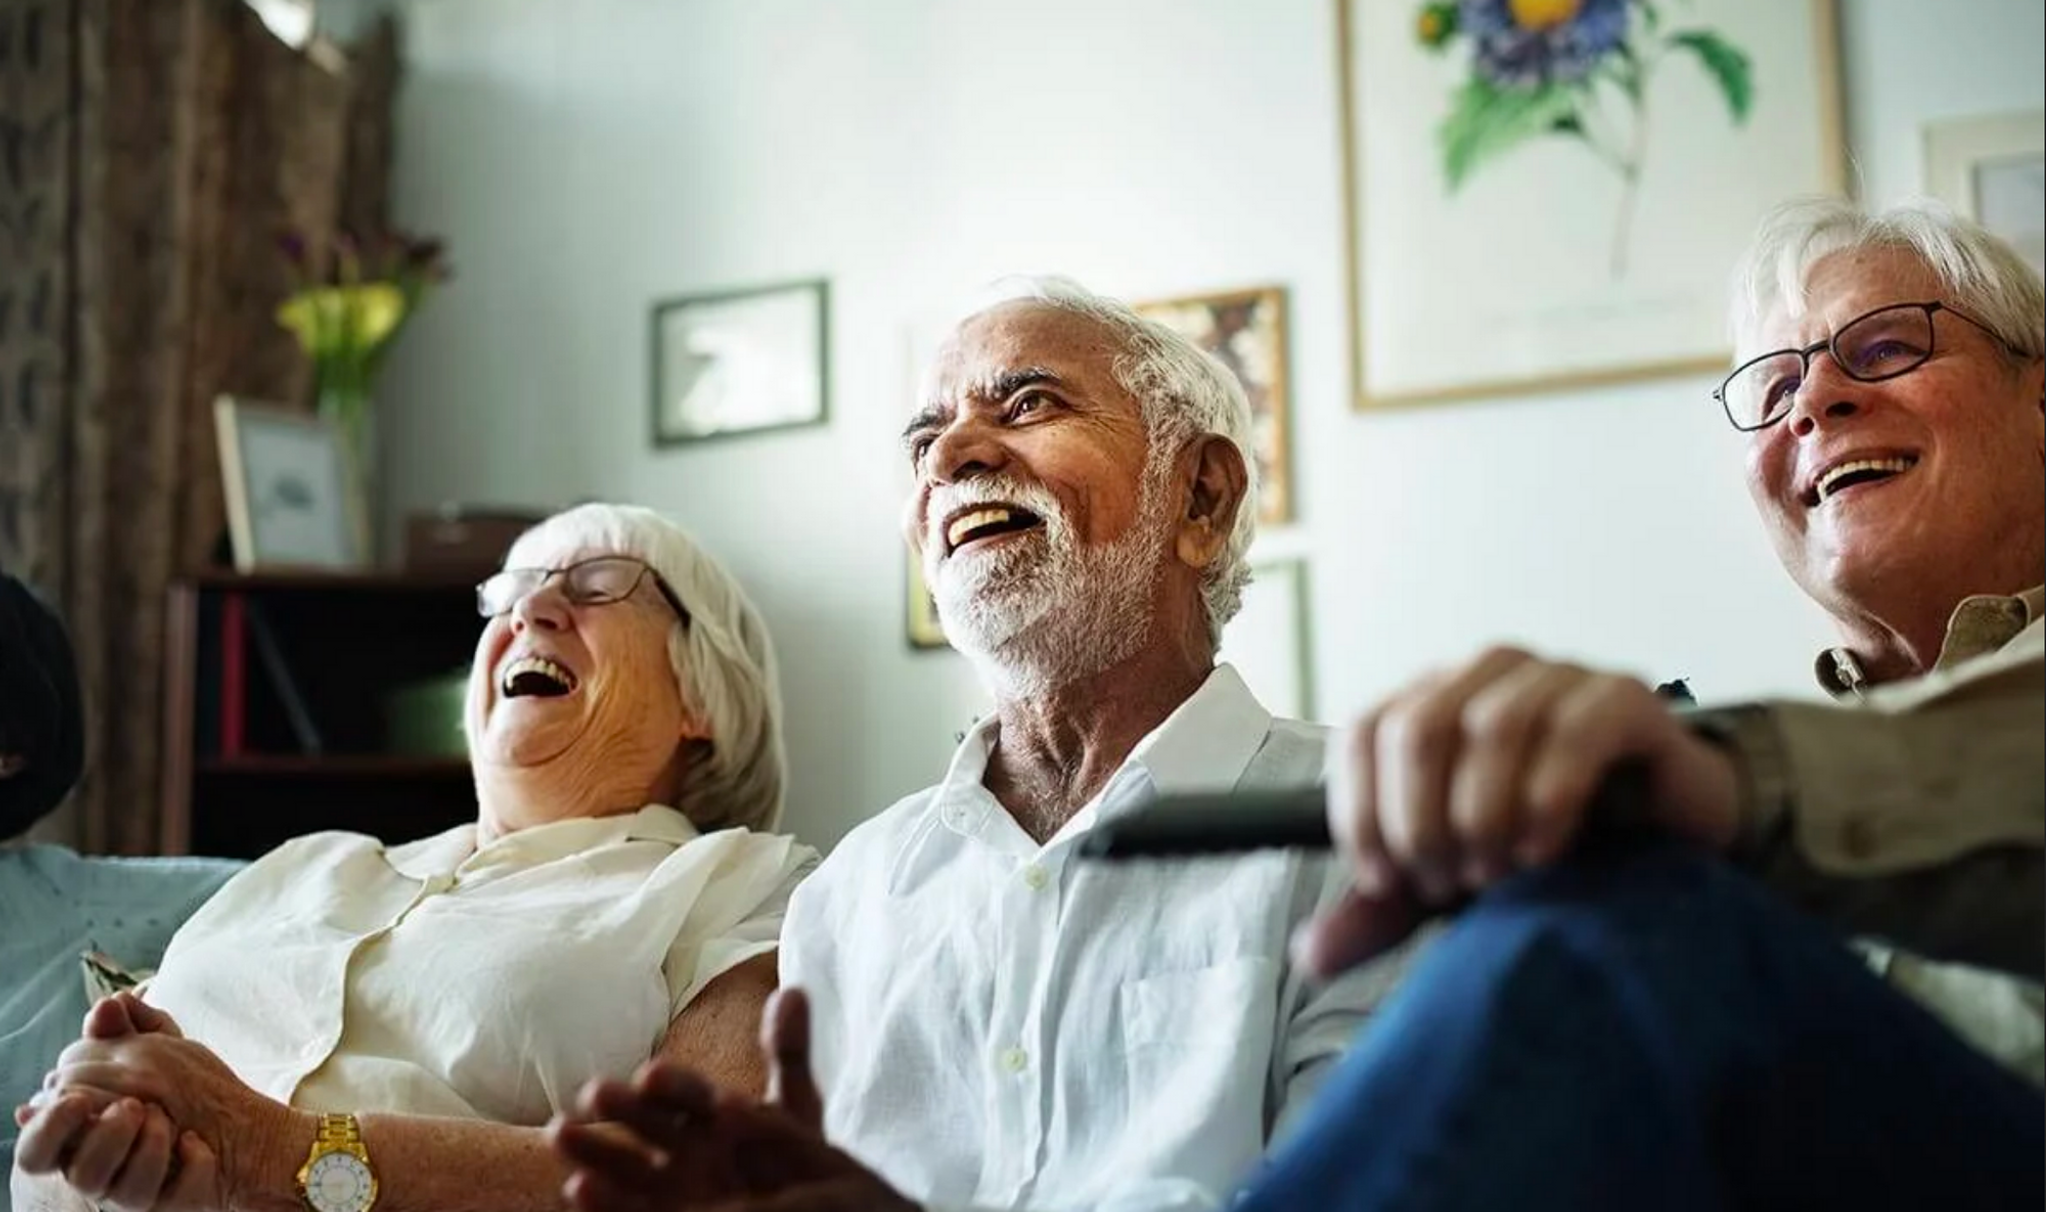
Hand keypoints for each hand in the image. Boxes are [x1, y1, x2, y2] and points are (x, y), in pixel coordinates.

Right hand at [29, 995, 286, 1209]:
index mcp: (86, 1138)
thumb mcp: (159, 1052)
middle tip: (132, 1105)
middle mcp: (105, 1171)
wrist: (247, 1125)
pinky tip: (197, 1143)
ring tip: (167, 1120)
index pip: (40, 1147)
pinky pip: (178, 1197)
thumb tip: (109, 1003)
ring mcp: (141, 1191)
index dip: (52, 1125)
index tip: (78, 1098)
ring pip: (122, 1192)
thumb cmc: (186, 1088)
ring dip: (146, 1148)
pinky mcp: (178, 1203)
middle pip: (78, 1172)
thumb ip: (131, 1030)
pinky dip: (191, 1166)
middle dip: (102, 1136)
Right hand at [549, 988, 914, 1211]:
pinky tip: (573, 1187)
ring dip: (593, 1149)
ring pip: (624, 1164)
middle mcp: (683, 1143)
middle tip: (594, 1091)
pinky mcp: (655, 1211)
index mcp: (713, 1109)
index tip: (652, 1074)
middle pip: (649, 1121)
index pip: (692, 1091)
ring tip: (559, 1132)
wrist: (789, 1198)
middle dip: (624, 1108)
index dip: (675, 1085)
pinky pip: (628, 1207)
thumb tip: (794, 989)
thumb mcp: (795, 1108)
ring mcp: (666, 1183)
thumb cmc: (789, 1156)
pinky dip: (604, 1201)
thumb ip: (788, 1055)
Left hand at [1297, 646, 1740, 976]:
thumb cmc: (1540, 846)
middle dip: (1421, 821)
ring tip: (1496, 874)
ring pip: (1492, 725)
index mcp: (1431, 700)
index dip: (1362, 810)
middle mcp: (1487, 674)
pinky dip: (1549, 796)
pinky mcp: (1623, 697)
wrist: (1660, 843)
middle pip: (1417, 727)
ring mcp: (1557, 676)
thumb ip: (1381, 910)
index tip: (1383, 881)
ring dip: (1483, 813)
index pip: (1364, 732)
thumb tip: (1312, 954)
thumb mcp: (1449, 882)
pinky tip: (1544, 851)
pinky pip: (1574, 729)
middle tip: (1448, 884)